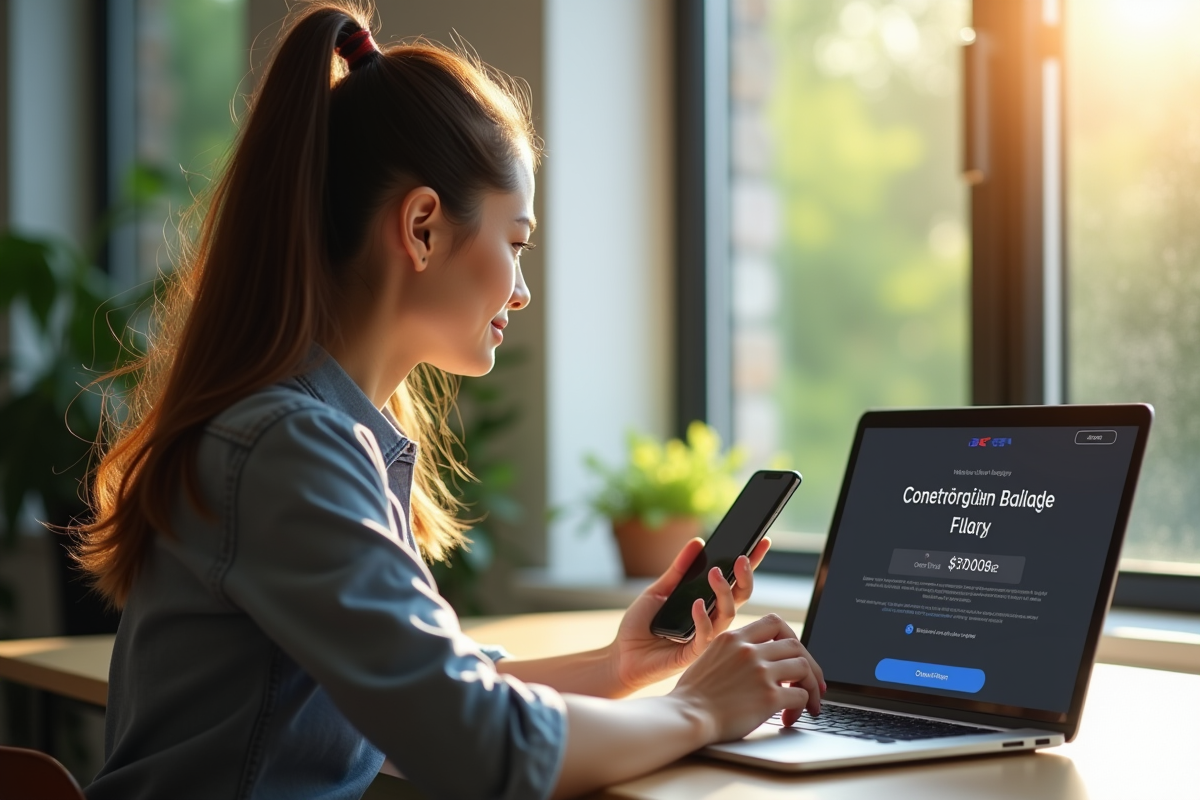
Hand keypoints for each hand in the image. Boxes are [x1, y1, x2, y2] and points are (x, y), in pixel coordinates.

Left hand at [606, 536, 771, 694]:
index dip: (750, 564)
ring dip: (724, 593)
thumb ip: (679, 570)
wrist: (622, 656)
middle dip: (745, 577)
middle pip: (740, 598)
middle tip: (741, 558)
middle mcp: (710, 620)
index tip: (761, 542)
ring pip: (728, 615)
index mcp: (706, 604)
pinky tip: (696, 604)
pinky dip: (703, 617)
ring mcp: (705, 638)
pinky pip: (707, 636)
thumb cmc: (640, 625)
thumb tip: (698, 542)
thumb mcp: (658, 591)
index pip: (733, 583)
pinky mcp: (695, 654)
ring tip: (716, 573)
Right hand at [670, 614, 824, 742]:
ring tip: (806, 704)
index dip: (791, 638)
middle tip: (813, 684)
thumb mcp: (709, 657)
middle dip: (808, 665)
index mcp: (733, 638)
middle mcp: (748, 650)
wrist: (686, 716)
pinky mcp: (768, 696)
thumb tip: (757, 659)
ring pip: (803, 668)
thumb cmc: (693, 695)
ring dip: (809, 687)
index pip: (774, 623)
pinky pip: (800, 696)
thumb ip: (733, 653)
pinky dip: (802, 707)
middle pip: (795, 645)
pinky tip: (788, 717)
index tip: (795, 655)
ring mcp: (760, 671)